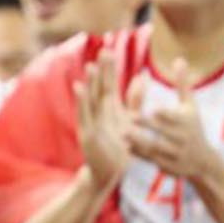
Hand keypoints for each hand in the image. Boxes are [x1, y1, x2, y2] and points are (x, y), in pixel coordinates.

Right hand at [75, 50, 133, 191]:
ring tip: (91, 67)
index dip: (109, 69)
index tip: (109, 50)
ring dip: (90, 83)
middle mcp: (98, 113)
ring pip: (91, 100)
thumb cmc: (118, 147)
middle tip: (103, 51)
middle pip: (99, 88)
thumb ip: (135, 100)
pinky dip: (82, 101)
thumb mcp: (129, 120)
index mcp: (109, 109)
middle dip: (101, 71)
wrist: (108, 172)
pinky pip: (85, 115)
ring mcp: (91, 123)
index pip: (108, 85)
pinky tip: (79, 88)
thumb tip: (143, 77)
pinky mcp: (87, 134)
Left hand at [127, 58, 217, 182]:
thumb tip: (179, 59)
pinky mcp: (168, 166)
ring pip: (156, 148)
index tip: (153, 108)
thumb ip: (182, 84)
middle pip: (164, 133)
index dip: (165, 114)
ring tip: (122, 134)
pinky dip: (140, 155)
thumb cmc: (193, 127)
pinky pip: (152, 161)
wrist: (203, 162)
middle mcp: (182, 139)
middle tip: (130, 118)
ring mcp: (175, 154)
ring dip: (139, 142)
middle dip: (148, 126)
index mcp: (186, 122)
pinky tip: (125, 148)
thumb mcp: (190, 106)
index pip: (176, 118)